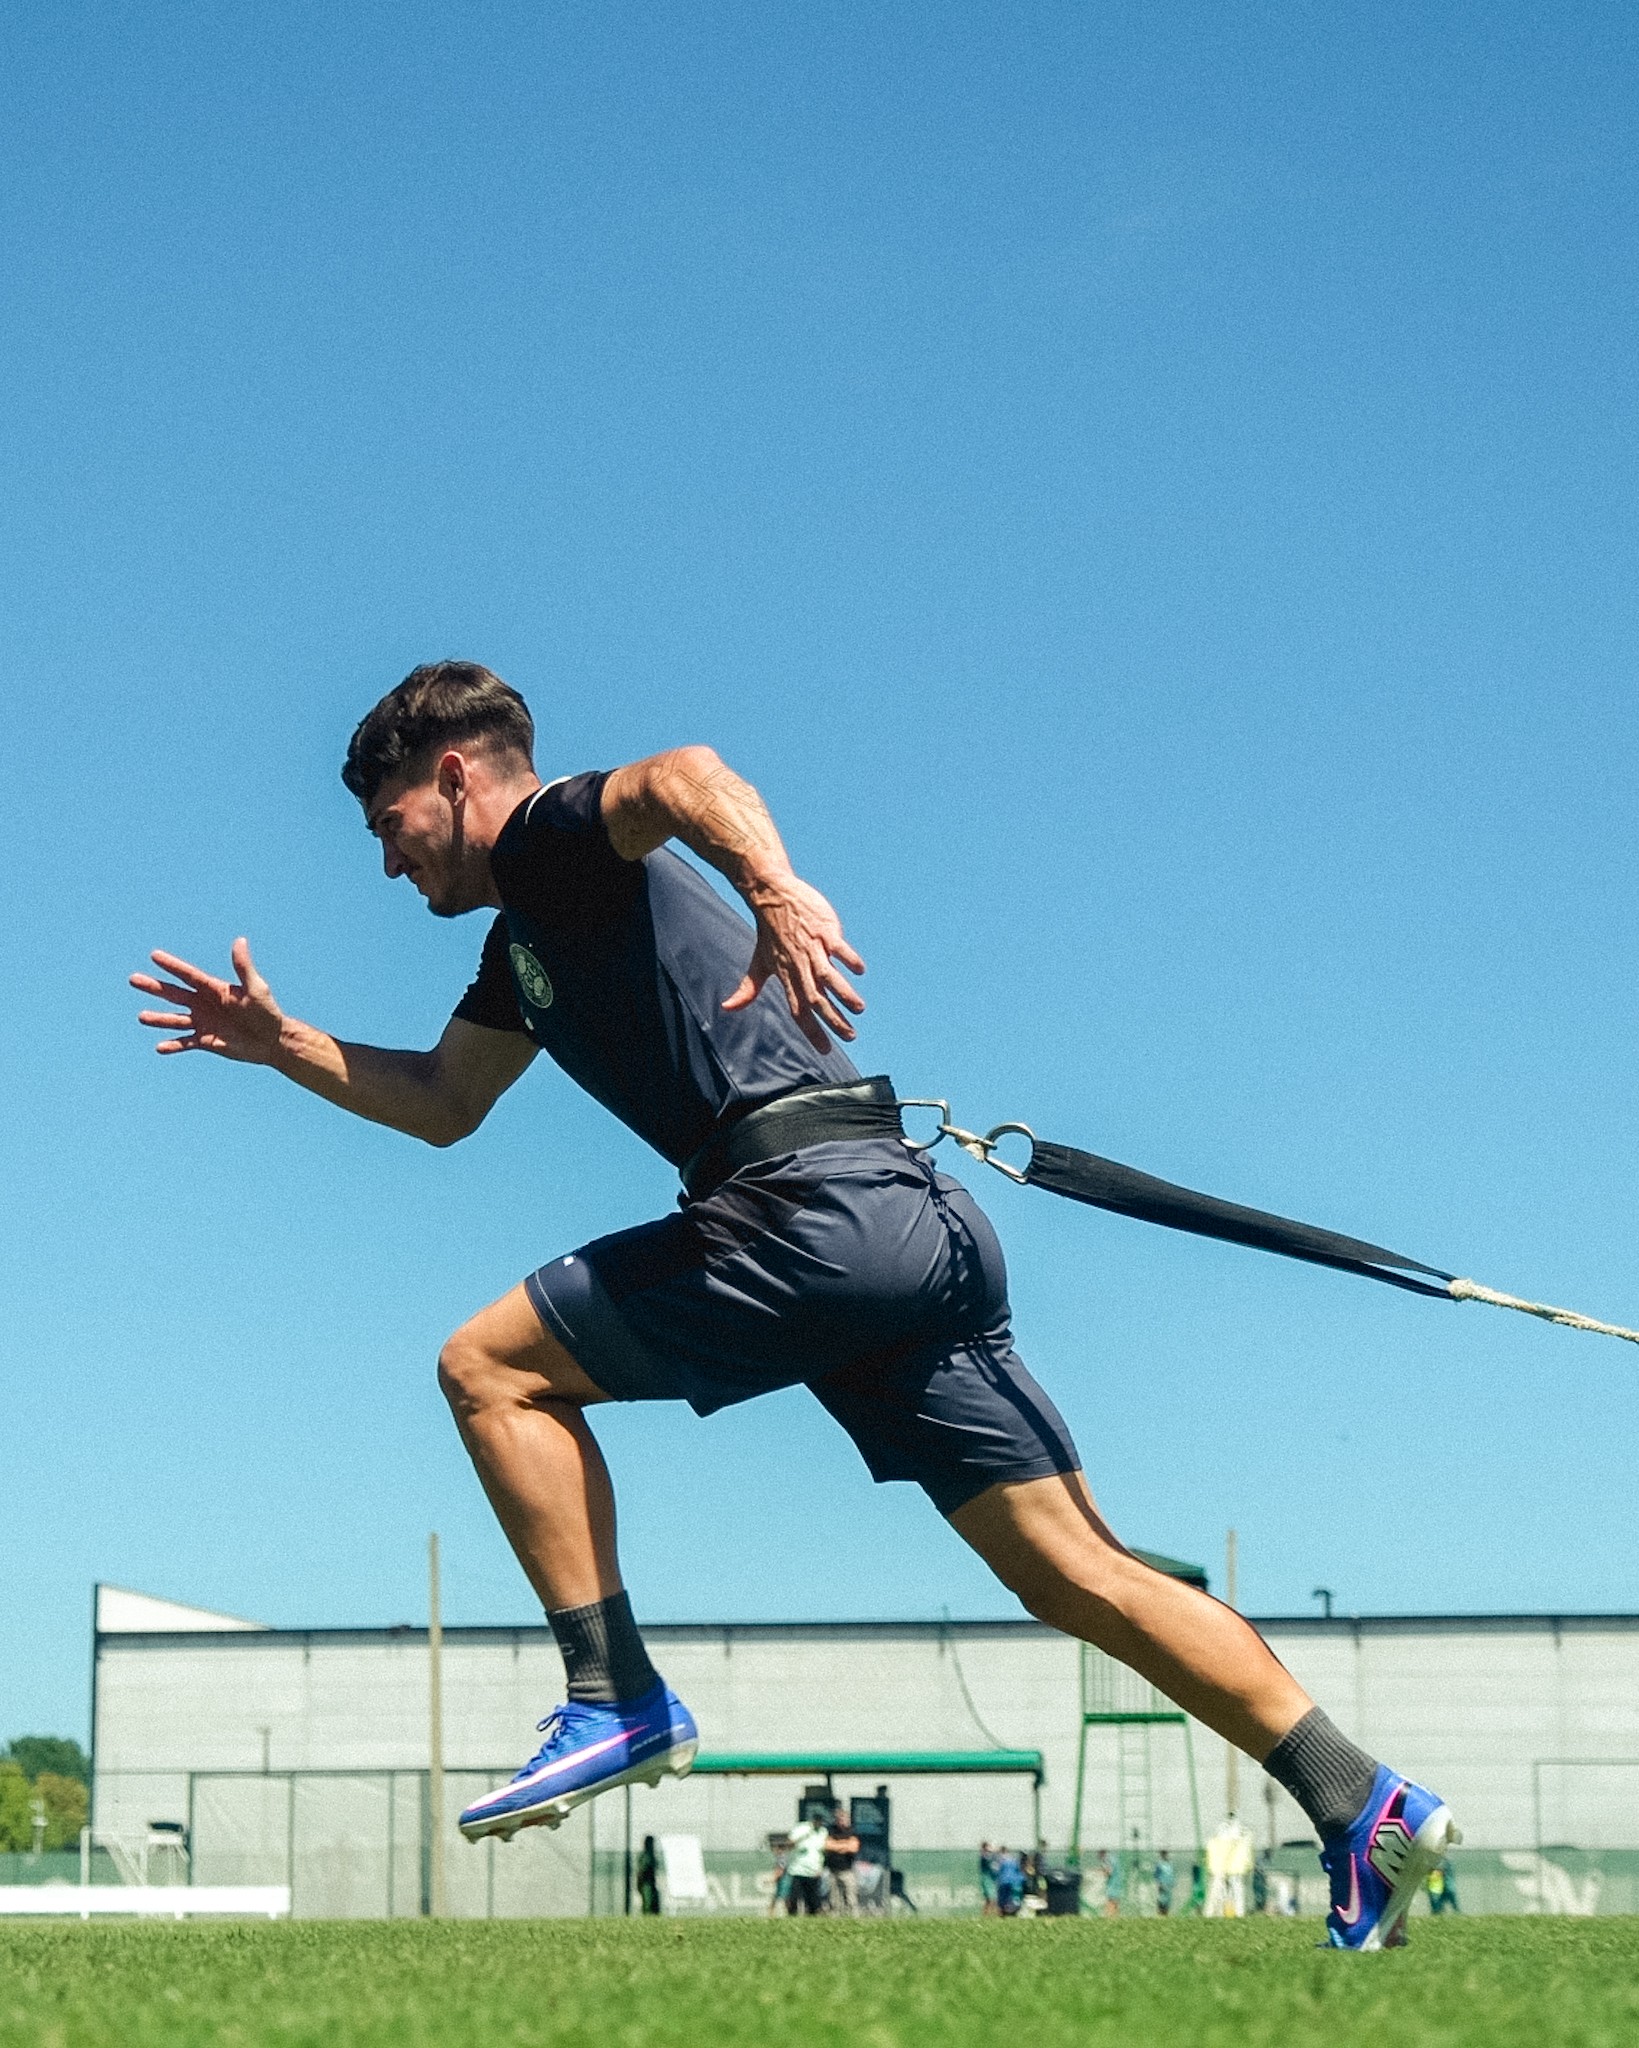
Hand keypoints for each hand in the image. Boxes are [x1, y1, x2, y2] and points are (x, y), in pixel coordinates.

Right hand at [130, 938, 284, 1061]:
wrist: (272, 1040)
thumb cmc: (266, 1011)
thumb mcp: (256, 988)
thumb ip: (244, 967)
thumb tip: (240, 941)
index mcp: (214, 989)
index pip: (188, 975)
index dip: (172, 966)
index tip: (154, 955)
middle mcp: (204, 1004)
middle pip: (174, 994)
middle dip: (154, 987)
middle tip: (133, 979)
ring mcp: (203, 1022)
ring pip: (175, 1019)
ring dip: (159, 1018)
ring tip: (142, 1017)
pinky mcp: (206, 1041)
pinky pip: (185, 1042)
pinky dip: (173, 1045)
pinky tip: (160, 1048)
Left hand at [723, 872, 864, 1051]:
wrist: (771, 895)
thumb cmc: (768, 933)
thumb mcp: (759, 963)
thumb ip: (748, 989)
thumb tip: (727, 1008)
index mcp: (786, 976)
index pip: (798, 1010)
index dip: (811, 1031)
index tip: (827, 1050)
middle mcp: (800, 966)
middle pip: (816, 999)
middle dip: (833, 1020)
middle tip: (850, 1037)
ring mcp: (812, 948)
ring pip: (828, 976)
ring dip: (843, 993)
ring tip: (859, 1009)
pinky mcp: (824, 930)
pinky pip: (838, 947)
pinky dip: (848, 959)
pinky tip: (859, 971)